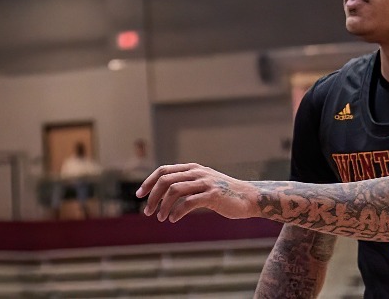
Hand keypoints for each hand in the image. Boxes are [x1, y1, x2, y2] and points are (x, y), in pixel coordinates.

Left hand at [138, 162, 262, 222]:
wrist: (250, 198)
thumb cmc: (224, 194)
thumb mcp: (203, 184)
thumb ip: (187, 184)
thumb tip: (165, 194)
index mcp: (191, 168)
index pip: (163, 171)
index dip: (149, 182)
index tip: (139, 195)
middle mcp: (196, 172)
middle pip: (165, 180)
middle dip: (153, 196)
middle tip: (147, 211)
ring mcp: (205, 182)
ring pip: (175, 190)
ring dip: (164, 205)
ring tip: (161, 218)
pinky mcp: (213, 194)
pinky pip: (189, 202)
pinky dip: (178, 211)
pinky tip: (174, 219)